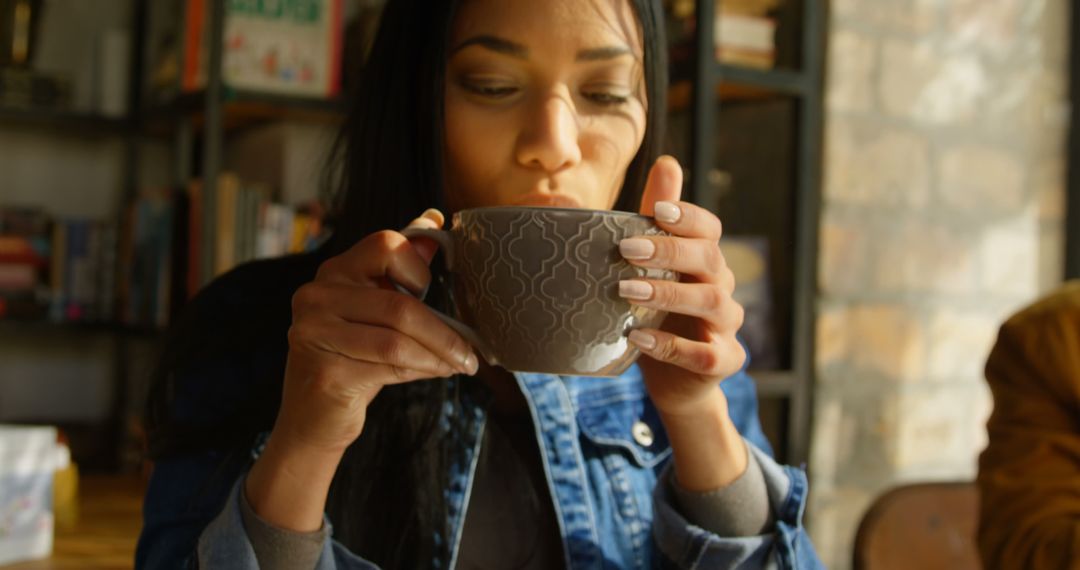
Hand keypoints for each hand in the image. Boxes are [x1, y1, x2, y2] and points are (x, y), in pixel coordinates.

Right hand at [273, 208, 477, 456]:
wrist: (313, 418)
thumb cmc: (352, 358)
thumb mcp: (375, 309)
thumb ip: (400, 267)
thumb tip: (434, 220)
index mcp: (333, 272)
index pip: (385, 245)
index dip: (418, 267)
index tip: (432, 292)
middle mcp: (316, 296)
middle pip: (399, 304)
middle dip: (445, 332)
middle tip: (472, 353)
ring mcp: (315, 333)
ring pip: (397, 340)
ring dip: (438, 355)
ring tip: (459, 365)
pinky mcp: (325, 372)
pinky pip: (389, 366)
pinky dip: (422, 370)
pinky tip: (436, 373)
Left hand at [622, 156, 745, 417]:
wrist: (675, 382)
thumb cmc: (661, 316)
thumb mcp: (653, 269)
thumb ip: (655, 221)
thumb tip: (666, 162)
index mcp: (706, 262)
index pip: (709, 228)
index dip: (687, 216)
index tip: (656, 209)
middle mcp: (722, 288)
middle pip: (710, 258)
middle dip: (670, 250)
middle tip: (626, 249)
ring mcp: (726, 328)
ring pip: (713, 302)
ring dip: (669, 293)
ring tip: (626, 289)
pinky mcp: (721, 363)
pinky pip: (703, 353)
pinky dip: (671, 345)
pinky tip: (637, 336)